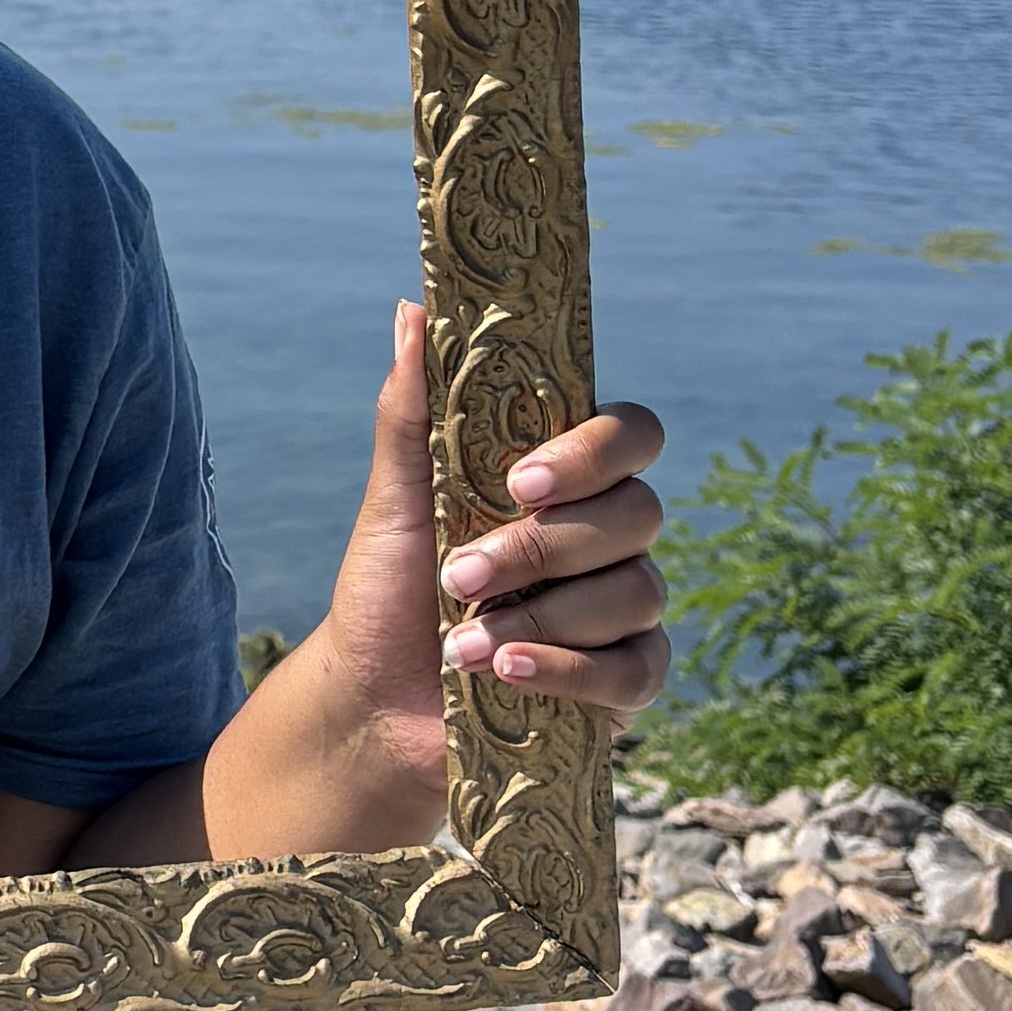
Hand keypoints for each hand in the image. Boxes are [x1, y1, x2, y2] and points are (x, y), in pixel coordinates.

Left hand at [211, 305, 665, 854]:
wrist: (373, 701)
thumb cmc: (387, 589)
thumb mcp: (394, 500)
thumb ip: (412, 410)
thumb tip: (413, 309)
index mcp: (565, 480)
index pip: (631, 436)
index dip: (593, 452)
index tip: (520, 480)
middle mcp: (607, 537)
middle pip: (639, 514)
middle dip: (542, 547)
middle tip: (459, 575)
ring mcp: (621, 611)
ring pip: (637, 592)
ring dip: (543, 615)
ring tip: (462, 645)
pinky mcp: (622, 684)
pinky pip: (638, 670)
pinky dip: (569, 671)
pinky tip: (506, 672)